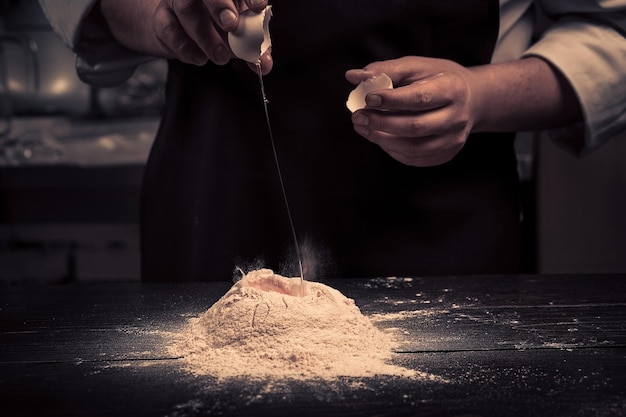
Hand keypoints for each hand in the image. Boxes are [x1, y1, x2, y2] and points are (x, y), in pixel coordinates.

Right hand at [151, 0, 271, 71]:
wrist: (176, 31)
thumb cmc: (214, 28)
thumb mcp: (238, 37)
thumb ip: (253, 50)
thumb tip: (265, 64)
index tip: (257, 7)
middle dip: (219, 5)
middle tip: (231, 24)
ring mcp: (178, 1)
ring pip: (187, 9)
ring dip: (205, 36)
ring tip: (220, 56)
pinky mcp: (162, 17)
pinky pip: (169, 29)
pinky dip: (185, 47)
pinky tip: (199, 58)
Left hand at [345, 56, 478, 166]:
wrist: (471, 99)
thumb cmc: (437, 78)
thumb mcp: (416, 67)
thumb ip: (385, 70)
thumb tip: (352, 76)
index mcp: (453, 89)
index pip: (420, 98)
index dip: (392, 100)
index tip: (368, 98)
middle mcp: (457, 117)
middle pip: (415, 127)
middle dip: (381, 123)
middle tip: (357, 117)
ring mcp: (453, 140)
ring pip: (413, 148)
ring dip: (382, 139)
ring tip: (363, 128)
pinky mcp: (446, 154)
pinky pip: (414, 159)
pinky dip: (392, 150)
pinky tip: (379, 137)